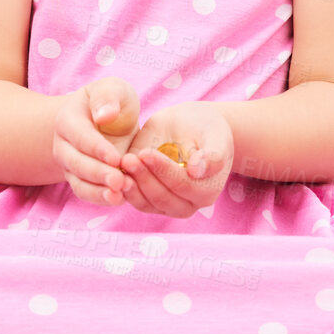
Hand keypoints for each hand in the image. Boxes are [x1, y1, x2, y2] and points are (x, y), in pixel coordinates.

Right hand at [52, 78, 141, 205]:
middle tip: (120, 181)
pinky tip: (119, 200)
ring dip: (99, 191)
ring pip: (79, 183)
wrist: (106, 121)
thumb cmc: (111, 102)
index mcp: (67, 120)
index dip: (97, 148)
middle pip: (76, 163)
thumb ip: (108, 97)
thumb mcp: (113, 89)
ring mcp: (69, 166)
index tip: (116, 158)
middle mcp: (62, 145)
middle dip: (98, 174)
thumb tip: (104, 115)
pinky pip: (86, 194)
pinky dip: (100, 199)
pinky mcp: (80, 181)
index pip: (80, 136)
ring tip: (120, 195)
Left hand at [119, 103, 233, 218]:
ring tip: (122, 163)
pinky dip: (126, 189)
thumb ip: (212, 155)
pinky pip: (136, 200)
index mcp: (207, 190)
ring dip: (132, 186)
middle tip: (128, 158)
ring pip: (147, 202)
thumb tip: (197, 170)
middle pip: (163, 198)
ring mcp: (168, 205)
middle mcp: (188, 204)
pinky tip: (118, 171)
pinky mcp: (150, 199)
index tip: (146, 153)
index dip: (163, 170)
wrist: (192, 128)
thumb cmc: (206, 130)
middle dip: (144, 178)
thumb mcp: (215, 136)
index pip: (182, 185)